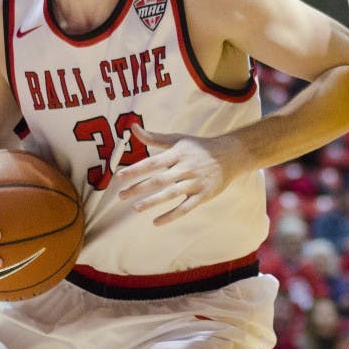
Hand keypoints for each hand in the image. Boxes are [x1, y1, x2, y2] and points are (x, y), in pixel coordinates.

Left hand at [116, 125, 239, 225]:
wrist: (230, 155)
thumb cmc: (198, 147)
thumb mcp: (177, 139)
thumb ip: (153, 137)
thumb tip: (132, 127)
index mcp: (177, 154)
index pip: (152, 162)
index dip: (135, 170)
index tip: (118, 177)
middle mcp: (185, 168)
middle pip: (159, 180)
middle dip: (138, 188)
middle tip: (120, 196)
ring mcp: (195, 182)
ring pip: (171, 194)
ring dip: (152, 202)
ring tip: (135, 209)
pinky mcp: (203, 195)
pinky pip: (185, 208)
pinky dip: (171, 216)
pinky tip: (156, 222)